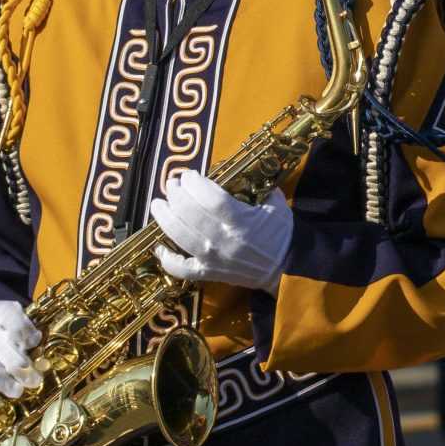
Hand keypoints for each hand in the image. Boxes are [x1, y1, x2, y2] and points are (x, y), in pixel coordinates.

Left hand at [150, 168, 293, 290]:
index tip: (189, 174)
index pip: (210, 197)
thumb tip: (246, 171)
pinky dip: (167, 259)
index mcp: (241, 220)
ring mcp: (212, 258)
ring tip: (158, 204)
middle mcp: (222, 238)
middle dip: (176, 194)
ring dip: (164, 217)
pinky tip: (159, 247)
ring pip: (179, 235)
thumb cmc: (281, 235)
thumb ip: (261, 186)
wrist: (286, 270)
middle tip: (172, 183)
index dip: (194, 183)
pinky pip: (181, 269)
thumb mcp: (276, 205)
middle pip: (189, 212)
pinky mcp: (208, 273)